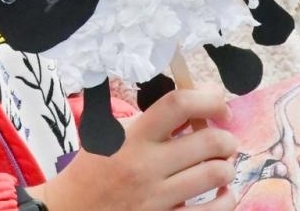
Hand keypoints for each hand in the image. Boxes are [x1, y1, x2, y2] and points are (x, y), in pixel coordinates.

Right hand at [30, 88, 238, 210]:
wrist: (72, 210)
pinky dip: (227, 199)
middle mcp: (147, 165)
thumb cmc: (94, 168)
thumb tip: (196, 105)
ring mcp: (158, 198)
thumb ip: (149, 120)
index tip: (217, 103)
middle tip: (222, 139)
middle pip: (208, 141)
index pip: (178, 104)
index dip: (208, 98)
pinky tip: (222, 192)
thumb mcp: (111, 134)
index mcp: (132, 136)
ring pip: (217, 174)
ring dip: (226, 166)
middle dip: (225, 137)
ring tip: (220, 164)